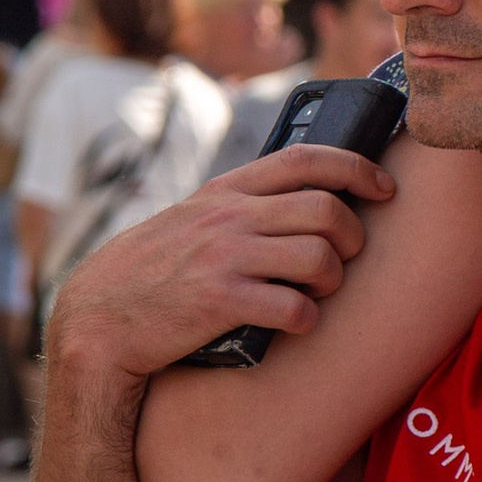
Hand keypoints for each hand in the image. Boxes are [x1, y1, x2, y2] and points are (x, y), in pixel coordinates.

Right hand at [49, 144, 395, 382]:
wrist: (97, 318)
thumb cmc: (152, 273)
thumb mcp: (191, 220)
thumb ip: (238, 205)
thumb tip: (298, 196)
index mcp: (225, 192)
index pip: (306, 158)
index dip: (357, 167)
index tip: (384, 185)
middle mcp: (228, 218)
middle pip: (325, 209)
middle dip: (353, 235)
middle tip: (347, 257)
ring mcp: (224, 259)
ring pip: (319, 257)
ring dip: (334, 279)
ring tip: (319, 292)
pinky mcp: (220, 303)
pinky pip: (294, 308)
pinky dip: (306, 319)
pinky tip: (295, 323)